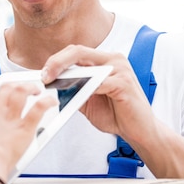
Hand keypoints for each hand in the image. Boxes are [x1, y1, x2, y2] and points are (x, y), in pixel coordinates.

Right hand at [0, 83, 57, 179]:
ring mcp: (10, 122)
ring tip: (36, 88)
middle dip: (13, 86)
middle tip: (20, 87)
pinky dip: (46, 103)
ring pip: (20, 95)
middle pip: (4, 92)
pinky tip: (52, 100)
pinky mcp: (23, 130)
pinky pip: (37, 112)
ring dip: (30, 88)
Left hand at [41, 44, 155, 145]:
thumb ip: (74, 88)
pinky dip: (85, 88)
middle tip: (44, 76)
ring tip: (54, 85)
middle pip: (78, 51)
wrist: (140, 131)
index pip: (75, 52)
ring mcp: (121, 69)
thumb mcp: (88, 100)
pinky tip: (76, 95)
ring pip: (87, 65)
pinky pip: (99, 83)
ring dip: (68, 77)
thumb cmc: (116, 114)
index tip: (43, 73)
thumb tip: (51, 84)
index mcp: (104, 60)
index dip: (56, 60)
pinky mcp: (125, 82)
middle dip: (57, 63)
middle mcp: (113, 59)